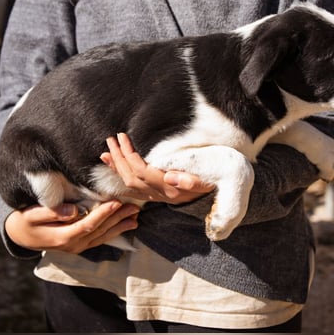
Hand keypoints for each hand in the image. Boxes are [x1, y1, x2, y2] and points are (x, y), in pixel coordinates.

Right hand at [4, 201, 139, 253]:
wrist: (20, 236)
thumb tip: (73, 210)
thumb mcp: (31, 215)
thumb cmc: (25, 221)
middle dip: (118, 218)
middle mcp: (73, 245)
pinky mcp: (80, 245)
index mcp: (63, 237)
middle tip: (135, 207)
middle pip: (100, 231)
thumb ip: (51, 212)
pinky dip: (114, 232)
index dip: (103, 214)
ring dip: (120, 226)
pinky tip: (126, 226)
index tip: (116, 202)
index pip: (87, 224)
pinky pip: (100, 239)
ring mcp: (77, 247)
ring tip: (136, 218)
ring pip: (103, 236)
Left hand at [100, 132, 214, 203]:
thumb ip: (191, 181)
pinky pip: (135, 189)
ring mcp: (161, 197)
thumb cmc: (219, 176)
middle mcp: (163, 195)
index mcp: (172, 189)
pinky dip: (123, 177)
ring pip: (131, 186)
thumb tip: (169, 176)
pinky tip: (115, 168)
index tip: (122, 137)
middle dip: (118, 159)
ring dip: (117, 168)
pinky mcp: (160, 195)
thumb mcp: (210, 177)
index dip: (128, 155)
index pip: (141, 172)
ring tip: (106, 153)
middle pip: (131, 179)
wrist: (228, 189)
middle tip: (111, 140)